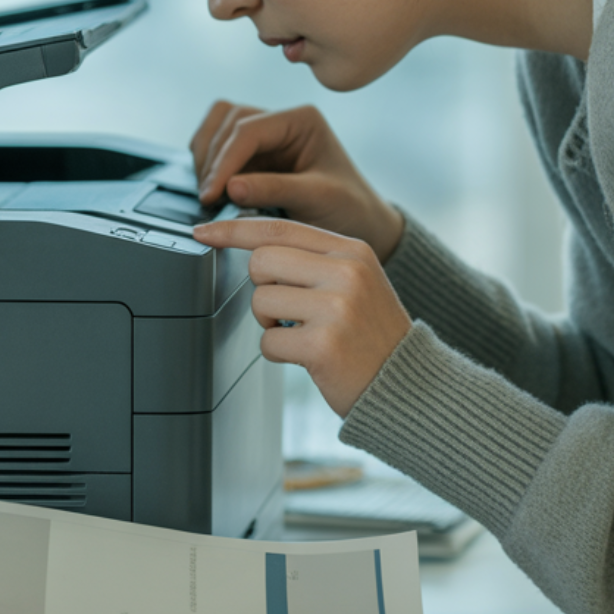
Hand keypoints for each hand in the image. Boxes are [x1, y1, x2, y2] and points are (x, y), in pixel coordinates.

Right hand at [190, 102, 404, 262]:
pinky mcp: (255, 155)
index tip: (212, 192)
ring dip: (207, 157)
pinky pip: (219, 147)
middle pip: (227, 120)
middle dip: (213, 159)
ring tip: (210, 193)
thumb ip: (275, 189)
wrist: (360, 223)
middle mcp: (281, 121)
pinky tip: (215, 189)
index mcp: (302, 120)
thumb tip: (231, 186)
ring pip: (218, 127)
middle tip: (209, 197)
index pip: (248, 130)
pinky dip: (210, 164)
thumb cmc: (349, 207)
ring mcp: (267, 136)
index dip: (224, 161)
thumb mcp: (317, 198)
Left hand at [192, 217, 411, 417]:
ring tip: (304, 332)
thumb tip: (253, 246)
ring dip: (271, 323)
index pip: (279, 228)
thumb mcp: (355, 280)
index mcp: (352, 250)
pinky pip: (268, 341)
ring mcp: (336, 308)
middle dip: (262, 287)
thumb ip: (314, 258)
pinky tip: (308, 356)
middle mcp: (346, 272)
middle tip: (287, 308)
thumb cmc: (371, 333)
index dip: (235, 230)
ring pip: (261, 300)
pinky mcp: (323, 345)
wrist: (410, 384)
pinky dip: (280, 353)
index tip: (203, 233)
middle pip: (261, 261)